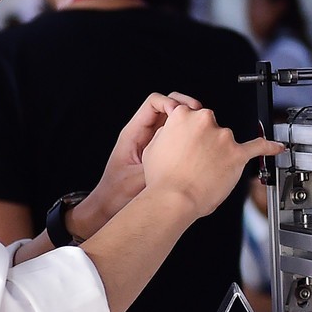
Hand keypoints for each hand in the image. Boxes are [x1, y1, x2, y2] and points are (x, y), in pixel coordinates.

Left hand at [81, 94, 205, 232]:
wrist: (108, 208)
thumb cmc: (117, 195)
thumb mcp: (138, 180)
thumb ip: (157, 166)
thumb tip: (180, 156)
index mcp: (134, 133)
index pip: (153, 103)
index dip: (170, 103)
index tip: (182, 114)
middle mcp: (144, 134)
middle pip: (167, 106)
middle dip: (184, 107)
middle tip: (198, 115)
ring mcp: (154, 144)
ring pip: (175, 122)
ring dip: (189, 122)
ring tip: (203, 129)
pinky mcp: (161, 154)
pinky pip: (177, 138)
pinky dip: (189, 137)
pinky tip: (199, 145)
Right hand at [142, 106, 284, 218]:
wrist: (174, 198)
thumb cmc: (163, 178)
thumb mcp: (154, 146)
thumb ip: (169, 133)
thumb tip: (176, 133)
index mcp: (183, 116)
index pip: (191, 115)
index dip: (190, 133)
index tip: (189, 142)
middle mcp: (205, 121)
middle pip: (210, 125)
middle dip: (206, 142)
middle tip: (196, 161)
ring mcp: (222, 137)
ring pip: (227, 139)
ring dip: (221, 153)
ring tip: (208, 172)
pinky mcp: (237, 154)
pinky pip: (258, 147)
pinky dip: (269, 147)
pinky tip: (276, 147)